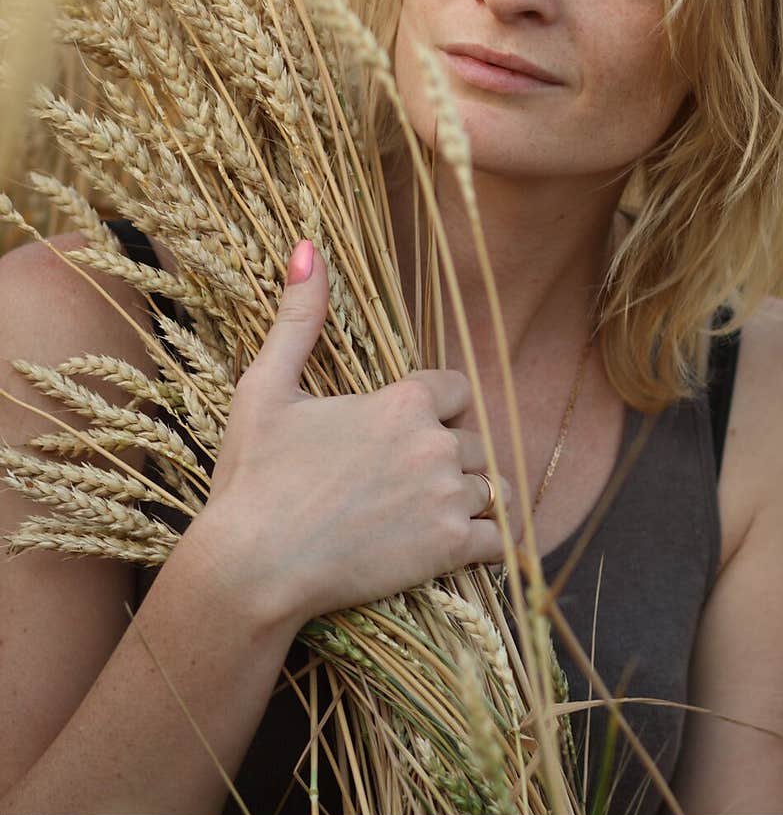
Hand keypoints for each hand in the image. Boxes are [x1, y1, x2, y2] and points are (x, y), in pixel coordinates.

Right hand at [196, 241, 513, 629]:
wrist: (252, 567)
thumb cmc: (254, 477)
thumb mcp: (266, 387)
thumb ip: (298, 318)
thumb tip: (308, 247)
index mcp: (401, 402)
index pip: (455, 389)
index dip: (433, 408)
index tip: (400, 430)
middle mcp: (435, 444)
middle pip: (472, 440)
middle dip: (446, 455)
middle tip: (401, 479)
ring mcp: (447, 498)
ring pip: (488, 488)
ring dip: (464, 498)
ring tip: (421, 513)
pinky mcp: (450, 549)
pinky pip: (498, 541)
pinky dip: (482, 544)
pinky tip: (451, 547)